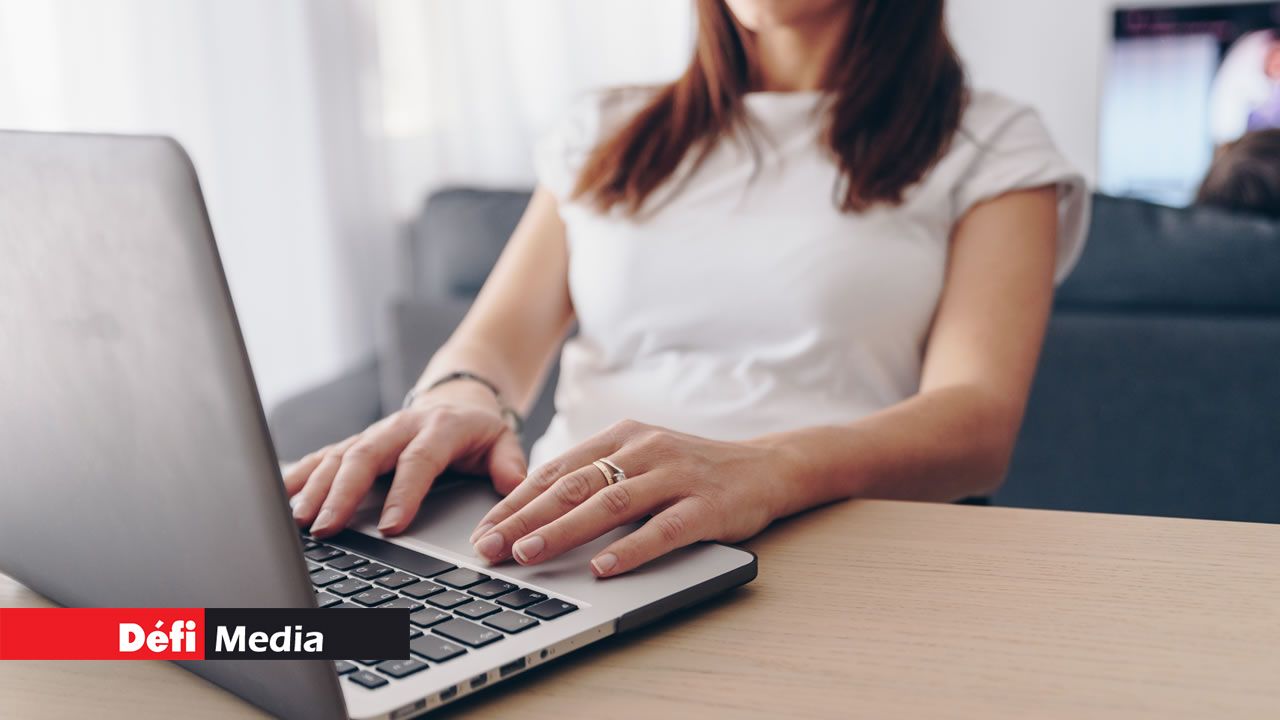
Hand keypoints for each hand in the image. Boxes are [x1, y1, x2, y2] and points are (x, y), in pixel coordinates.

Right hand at [283, 382, 526, 536]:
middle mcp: (400, 427)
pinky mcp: (356, 442)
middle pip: (365, 456)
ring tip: (300, 519)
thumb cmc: (479, 429)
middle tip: (327, 526)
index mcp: (439, 428)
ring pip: (338, 456)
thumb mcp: (503, 441)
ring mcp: (374, 433)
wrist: (459, 396)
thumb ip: (509, 464)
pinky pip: (323, 455)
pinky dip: (301, 474)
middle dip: (343, 493)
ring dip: (316, 487)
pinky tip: (281, 494)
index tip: (391, 528)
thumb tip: (514, 487)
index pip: (418, 461)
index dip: (404, 493)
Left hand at [468, 419, 789, 576]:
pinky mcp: (706, 506)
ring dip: (564, 531)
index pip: (556, 471)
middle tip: (488, 546)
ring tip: (528, 554)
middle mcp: (644, 450)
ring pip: (610, 505)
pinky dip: (631, 549)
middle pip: (573, 486)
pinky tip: (604, 567)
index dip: (515, 501)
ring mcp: (676, 476)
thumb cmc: (691, 470)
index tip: (482, 529)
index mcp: (621, 436)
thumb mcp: (639, 460)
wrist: (765, 467)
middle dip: (524, 518)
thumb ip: (595, 476)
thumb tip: (531, 509)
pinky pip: (664, 529)